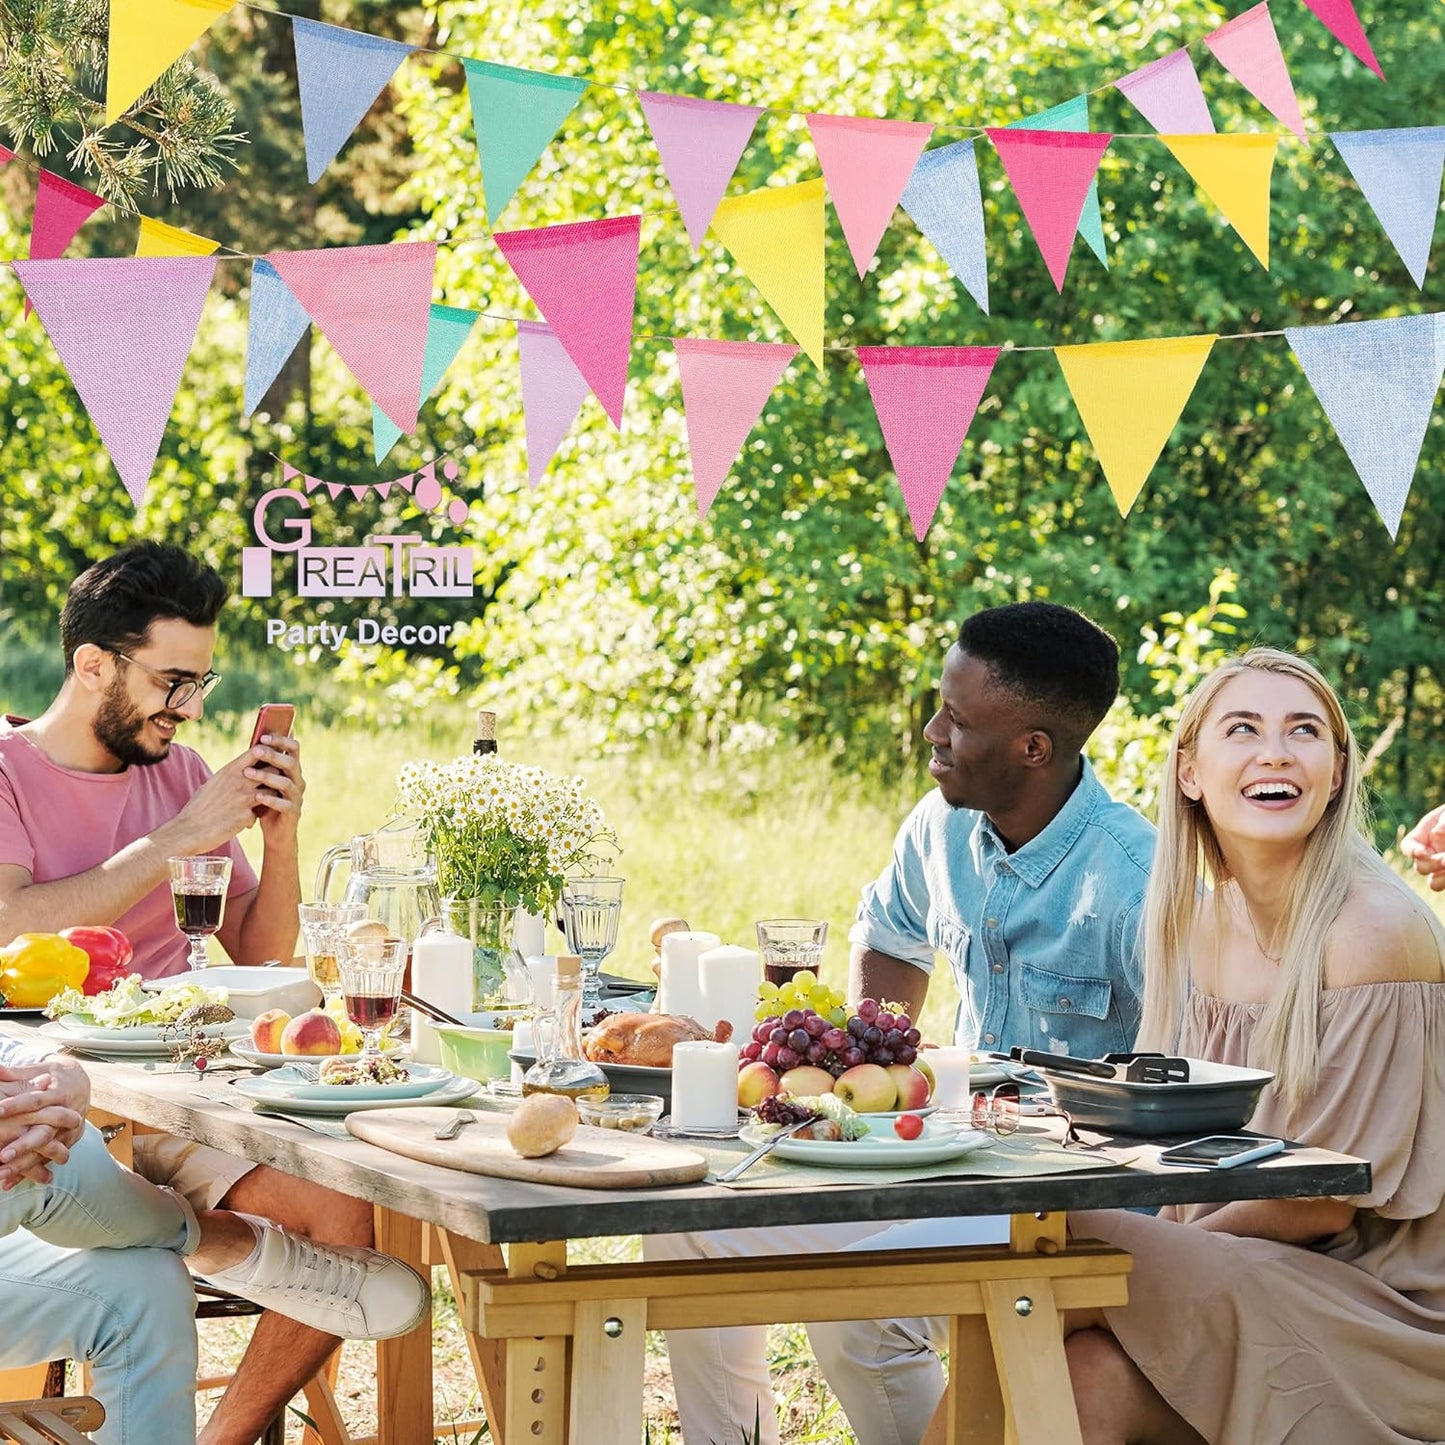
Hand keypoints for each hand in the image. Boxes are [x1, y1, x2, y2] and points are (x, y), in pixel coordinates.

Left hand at [0, 1062, 88, 1187]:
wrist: (82, 1083)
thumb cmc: (55, 1075)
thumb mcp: (38, 1070)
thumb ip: (16, 1073)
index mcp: (58, 1093)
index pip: (35, 1101)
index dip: (15, 1106)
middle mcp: (66, 1114)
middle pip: (44, 1132)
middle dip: (23, 1145)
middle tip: (2, 1156)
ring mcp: (68, 1131)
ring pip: (46, 1152)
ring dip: (24, 1165)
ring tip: (1, 1175)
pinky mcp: (66, 1143)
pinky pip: (47, 1161)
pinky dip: (28, 1173)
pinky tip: (8, 1184)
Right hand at [166, 751, 266, 851]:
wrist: (189, 830)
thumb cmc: (198, 807)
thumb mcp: (213, 783)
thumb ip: (231, 775)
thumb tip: (243, 769)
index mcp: (231, 770)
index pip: (258, 752)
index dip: (268, 753)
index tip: (271, 757)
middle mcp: (241, 781)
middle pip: (273, 770)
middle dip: (276, 776)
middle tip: (272, 783)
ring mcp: (246, 799)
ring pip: (272, 791)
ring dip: (269, 797)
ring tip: (260, 803)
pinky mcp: (248, 816)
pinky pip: (260, 813)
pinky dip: (253, 817)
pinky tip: (242, 821)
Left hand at [251, 734, 304, 839]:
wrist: (275, 832)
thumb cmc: (266, 802)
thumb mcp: (265, 780)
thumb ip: (264, 764)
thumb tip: (256, 740)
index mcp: (292, 770)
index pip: (294, 748)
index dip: (281, 740)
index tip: (263, 736)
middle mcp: (298, 781)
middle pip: (291, 763)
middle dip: (273, 755)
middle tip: (256, 750)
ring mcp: (297, 797)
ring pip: (287, 783)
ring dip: (267, 776)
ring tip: (248, 773)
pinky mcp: (294, 813)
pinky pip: (285, 805)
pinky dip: (271, 800)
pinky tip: (257, 796)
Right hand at [1401, 805, 1444, 891]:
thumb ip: (1443, 821)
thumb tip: (1437, 833)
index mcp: (1421, 839)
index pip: (1408, 846)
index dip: (1412, 851)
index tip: (1423, 852)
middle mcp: (1429, 856)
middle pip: (1421, 868)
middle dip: (1432, 864)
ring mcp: (1440, 868)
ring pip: (1434, 883)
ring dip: (1441, 879)